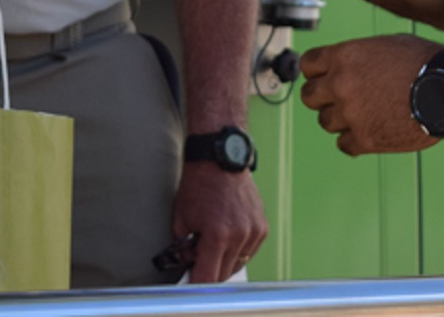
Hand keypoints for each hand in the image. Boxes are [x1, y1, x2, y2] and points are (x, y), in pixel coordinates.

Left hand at [173, 159, 267, 281]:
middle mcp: (239, 235)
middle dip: (210, 270)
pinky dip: (238, 249)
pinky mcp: (262, 227)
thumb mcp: (181, 218)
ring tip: (214, 241)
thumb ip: (184, 248)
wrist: (220, 159)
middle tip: (199, 257)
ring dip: (225, 261)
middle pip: (224, 274)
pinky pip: (250, 251)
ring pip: (238, 264)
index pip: (208, 278)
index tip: (192, 283)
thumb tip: (189, 264)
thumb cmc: (199, 185)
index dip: (197, 283)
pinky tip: (228, 234)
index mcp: (217, 235)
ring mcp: (253, 231)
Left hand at [299, 33, 442, 156]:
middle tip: (337, 98)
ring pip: (325, 122)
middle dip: (322, 97)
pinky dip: (353, 141)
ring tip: (359, 116)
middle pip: (309, 96)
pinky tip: (367, 132)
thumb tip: (351, 62)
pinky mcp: (364, 139)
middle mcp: (340, 85)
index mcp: (343, 57)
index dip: (316, 71)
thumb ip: (359, 55)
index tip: (322, 76)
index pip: (307, 64)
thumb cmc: (424, 63)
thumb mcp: (386, 44)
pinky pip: (343, 144)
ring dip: (339, 119)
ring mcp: (350, 114)